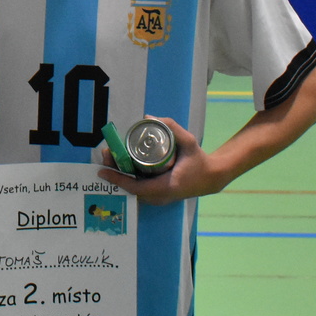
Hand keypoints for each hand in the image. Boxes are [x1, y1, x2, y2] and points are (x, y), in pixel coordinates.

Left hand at [97, 123, 225, 204]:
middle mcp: (160, 197)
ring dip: (119, 176)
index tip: (104, 171)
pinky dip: (128, 179)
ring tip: (110, 158)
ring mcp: (159, 199)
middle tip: (105, 155)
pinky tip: (120, 166)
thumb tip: (148, 116)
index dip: (118, 180)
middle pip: (130, 189)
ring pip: (133, 190)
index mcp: (167, 187)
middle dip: (115, 173)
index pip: (137, 187)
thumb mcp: (189, 142)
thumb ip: (172, 127)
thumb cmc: (199, 160)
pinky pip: (139, 190)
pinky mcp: (158, 197)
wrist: (211, 178)